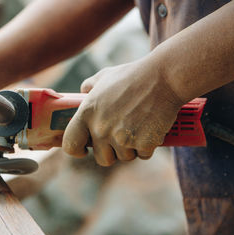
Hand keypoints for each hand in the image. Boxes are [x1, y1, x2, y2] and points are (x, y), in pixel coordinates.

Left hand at [62, 59, 182, 165]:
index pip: (70, 144)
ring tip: (137, 126)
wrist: (163, 78)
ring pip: (124, 157)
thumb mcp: (103, 77)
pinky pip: (143, 154)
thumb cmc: (132, 76)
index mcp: (87, 113)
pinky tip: (150, 127)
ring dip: (131, 147)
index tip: (83, 150)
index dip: (76, 150)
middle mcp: (101, 129)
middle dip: (111, 151)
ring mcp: (122, 138)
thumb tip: (82, 93)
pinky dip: (148, 145)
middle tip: (120, 135)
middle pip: (102, 158)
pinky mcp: (143, 144)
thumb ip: (88, 87)